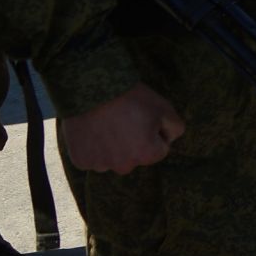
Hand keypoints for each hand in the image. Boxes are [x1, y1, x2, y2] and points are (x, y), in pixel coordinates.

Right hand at [62, 83, 184, 174]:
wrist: (91, 89)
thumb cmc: (130, 97)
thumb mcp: (164, 108)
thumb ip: (175, 128)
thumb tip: (167, 140)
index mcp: (147, 154)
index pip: (160, 149)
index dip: (154, 132)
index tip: (143, 119)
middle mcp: (124, 166)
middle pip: (135, 157)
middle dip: (133, 143)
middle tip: (123, 121)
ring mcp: (100, 165)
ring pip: (112, 159)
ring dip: (111, 147)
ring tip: (106, 124)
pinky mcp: (80, 161)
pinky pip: (91, 158)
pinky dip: (92, 147)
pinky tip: (92, 130)